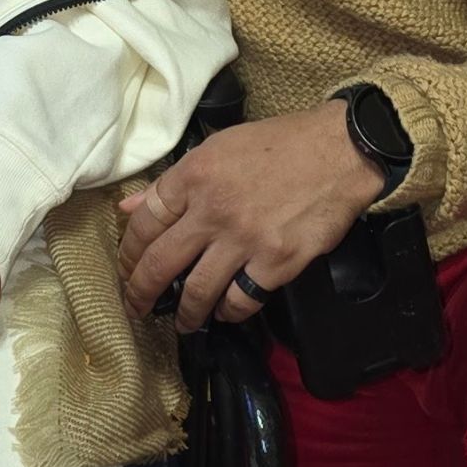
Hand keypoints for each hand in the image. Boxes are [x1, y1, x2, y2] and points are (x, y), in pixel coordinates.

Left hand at [118, 101, 385, 331]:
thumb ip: (174, 182)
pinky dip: (229, 311)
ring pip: (198, 291)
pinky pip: (241, 299)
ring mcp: (245, 240)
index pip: (145, 222)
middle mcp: (213, 210)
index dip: (129, 253)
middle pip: (161, 263)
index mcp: (194, 175)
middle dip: (141, 293)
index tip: (126, 270)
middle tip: (136, 308)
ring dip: (186, 313)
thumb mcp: (219, 148)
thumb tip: (130, 207)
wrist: (340, 151)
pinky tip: (225, 311)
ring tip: (184, 323)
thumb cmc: (279, 144)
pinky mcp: (276, 262)